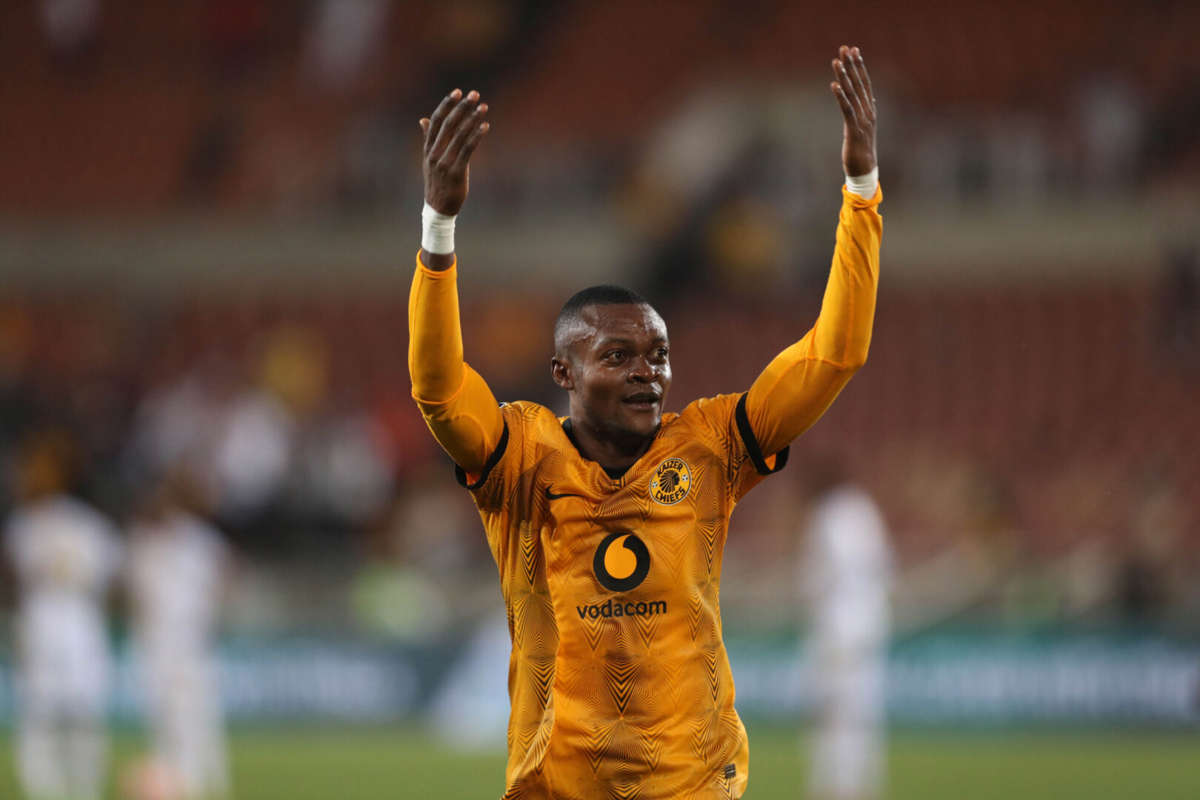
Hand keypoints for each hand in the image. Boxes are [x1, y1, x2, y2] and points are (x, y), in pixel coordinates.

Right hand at [420, 89, 489, 215]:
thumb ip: (428, 139)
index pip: (436, 121)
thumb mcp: (429, 159)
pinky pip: (468, 149)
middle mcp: (434, 153)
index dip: (447, 105)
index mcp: (428, 148)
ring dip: (473, 118)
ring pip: (460, 135)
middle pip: (449, 124)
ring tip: (484, 107)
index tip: (458, 92)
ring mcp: (444, 163)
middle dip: (462, 107)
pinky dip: (477, 136)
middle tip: (474, 94)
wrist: (438, 208)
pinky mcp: (456, 172)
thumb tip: (423, 119)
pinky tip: (485, 126)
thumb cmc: (437, 182)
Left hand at [830, 45, 875, 176]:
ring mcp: (862, 120)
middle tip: (845, 48)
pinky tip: (834, 84)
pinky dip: (840, 96)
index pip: (865, 83)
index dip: (859, 66)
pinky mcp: (853, 130)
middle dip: (852, 64)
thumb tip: (871, 101)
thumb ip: (866, 113)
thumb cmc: (862, 150)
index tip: (854, 50)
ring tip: (837, 61)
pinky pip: (847, 109)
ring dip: (844, 76)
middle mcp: (868, 112)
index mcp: (870, 110)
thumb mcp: (864, 128)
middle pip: (859, 83)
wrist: (865, 170)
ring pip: (852, 94)